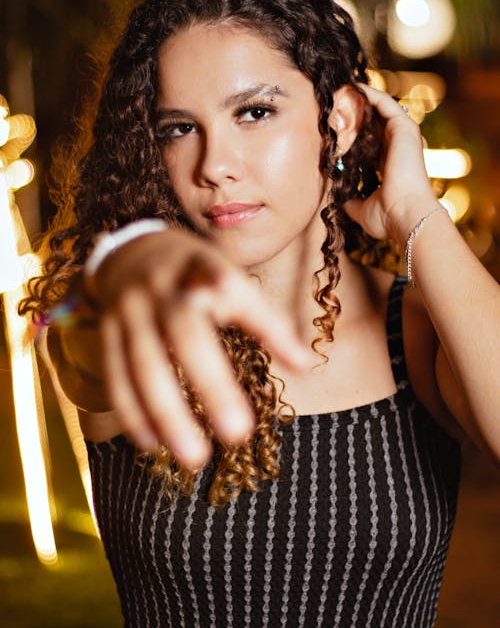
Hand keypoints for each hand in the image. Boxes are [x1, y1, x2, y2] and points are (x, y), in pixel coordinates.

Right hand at [88, 228, 308, 468]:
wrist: (131, 252)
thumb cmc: (196, 274)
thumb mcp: (231, 280)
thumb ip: (266, 322)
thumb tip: (305, 368)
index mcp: (201, 268)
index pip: (226, 284)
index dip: (238, 300)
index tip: (259, 328)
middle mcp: (163, 288)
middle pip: (184, 335)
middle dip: (211, 384)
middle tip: (239, 434)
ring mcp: (130, 311)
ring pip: (143, 364)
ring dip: (167, 414)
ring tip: (196, 458)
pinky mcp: (107, 334)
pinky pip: (116, 376)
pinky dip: (132, 413)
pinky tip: (153, 445)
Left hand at [344, 84, 438, 244]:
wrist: (406, 215)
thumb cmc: (388, 217)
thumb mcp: (362, 210)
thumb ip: (351, 202)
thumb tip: (340, 203)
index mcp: (389, 164)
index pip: (370, 140)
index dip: (352, 130)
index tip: (332, 123)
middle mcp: (397, 147)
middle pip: (374, 121)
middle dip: (354, 109)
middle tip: (332, 99)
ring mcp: (403, 136)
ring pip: (379, 108)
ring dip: (360, 97)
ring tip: (339, 88)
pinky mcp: (404, 127)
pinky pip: (384, 102)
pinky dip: (369, 93)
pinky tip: (351, 87)